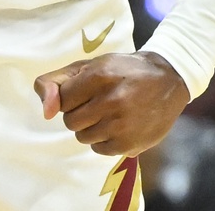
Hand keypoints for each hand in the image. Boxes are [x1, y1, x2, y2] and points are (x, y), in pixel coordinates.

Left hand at [34, 52, 189, 156]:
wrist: (169, 80)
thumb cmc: (123, 70)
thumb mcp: (90, 65)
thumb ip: (58, 82)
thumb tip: (46, 112)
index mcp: (100, 75)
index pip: (62, 99)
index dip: (71, 96)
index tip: (85, 90)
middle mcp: (111, 100)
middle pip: (70, 121)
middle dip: (79, 112)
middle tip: (98, 102)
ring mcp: (122, 125)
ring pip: (82, 137)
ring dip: (90, 127)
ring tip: (109, 113)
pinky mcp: (130, 144)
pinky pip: (99, 149)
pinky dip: (104, 140)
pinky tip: (119, 125)